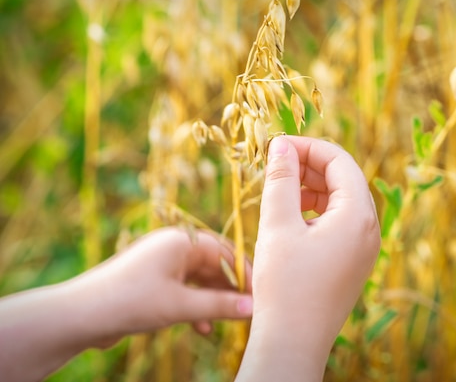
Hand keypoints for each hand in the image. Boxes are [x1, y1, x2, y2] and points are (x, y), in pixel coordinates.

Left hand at [75, 227, 252, 344]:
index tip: (261, 294)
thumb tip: (252, 308)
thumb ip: (219, 305)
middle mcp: (172, 247)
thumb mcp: (180, 306)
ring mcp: (161, 264)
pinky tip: (202, 328)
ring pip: (199, 280)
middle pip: (213, 265)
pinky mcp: (152, 282)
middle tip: (249, 309)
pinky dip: (195, 306)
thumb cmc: (131, 302)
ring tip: (229, 321)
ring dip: (213, 300)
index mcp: (181, 241)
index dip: (245, 273)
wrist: (79, 316)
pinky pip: (183, 290)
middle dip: (231, 289)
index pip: (225, 252)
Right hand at [236, 136, 380, 380]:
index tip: (277, 146)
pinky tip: (292, 216)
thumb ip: (281, 179)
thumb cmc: (284, 284)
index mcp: (358, 216)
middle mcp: (370, 229)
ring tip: (281, 190)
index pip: (340, 161)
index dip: (308, 147)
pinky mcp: (354, 262)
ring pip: (342, 201)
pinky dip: (317, 211)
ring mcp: (365, 248)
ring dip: (312, 188)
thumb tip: (281, 145)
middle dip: (310, 166)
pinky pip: (340, 223)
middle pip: (344, 179)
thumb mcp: (278, 224)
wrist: (293, 342)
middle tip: (276, 164)